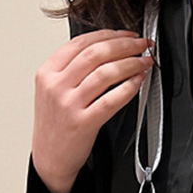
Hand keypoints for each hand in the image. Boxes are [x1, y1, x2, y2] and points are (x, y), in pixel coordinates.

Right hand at [31, 28, 154, 192]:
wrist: (50, 158)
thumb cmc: (55, 126)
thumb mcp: (52, 91)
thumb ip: (70, 70)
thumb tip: (105, 50)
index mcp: (48, 72)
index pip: (80, 42)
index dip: (109, 34)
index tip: (127, 34)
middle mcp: (56, 85)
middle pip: (96, 54)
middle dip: (125, 45)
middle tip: (142, 44)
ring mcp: (69, 104)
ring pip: (105, 73)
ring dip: (131, 63)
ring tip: (144, 61)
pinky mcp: (84, 122)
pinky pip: (111, 100)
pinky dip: (129, 87)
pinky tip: (139, 81)